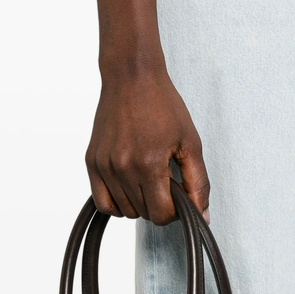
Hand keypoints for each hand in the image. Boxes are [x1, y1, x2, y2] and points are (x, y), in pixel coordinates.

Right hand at [86, 70, 209, 224]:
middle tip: (166, 179)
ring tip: (149, 177)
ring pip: (124, 211)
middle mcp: (122, 168)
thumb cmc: (163, 105)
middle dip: (159, 204)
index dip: (175, 210)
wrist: (132, 77)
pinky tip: (131, 186)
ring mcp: (104, 166)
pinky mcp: (92, 162)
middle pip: (144, 214)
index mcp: (148, 164)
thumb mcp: (190, 142)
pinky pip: (102, 202)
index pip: (161, 214)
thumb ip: (199, 183)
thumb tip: (202, 216)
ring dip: (140, 203)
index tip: (179, 193)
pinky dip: (118, 203)